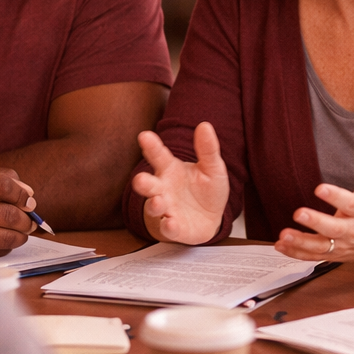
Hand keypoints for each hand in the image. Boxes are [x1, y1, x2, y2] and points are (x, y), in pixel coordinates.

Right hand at [0, 167, 36, 252]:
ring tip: (22, 233)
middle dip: (27, 220)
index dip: (23, 195)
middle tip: (31, 222)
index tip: (29, 202)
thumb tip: (28, 195)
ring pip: (3, 237)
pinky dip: (4, 248)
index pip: (4, 187)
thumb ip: (1, 178)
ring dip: (20, 236)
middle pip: (8, 215)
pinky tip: (4, 242)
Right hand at [133, 123, 228, 243]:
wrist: (213, 218)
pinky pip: (167, 228)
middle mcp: (163, 189)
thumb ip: (207, 149)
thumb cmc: (207, 190)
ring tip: (158, 201)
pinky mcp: (174, 228)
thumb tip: (205, 125)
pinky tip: (171, 223)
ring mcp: (166, 209)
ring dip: (154, 205)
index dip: (151, 146)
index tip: (144, 136)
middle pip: (148, 184)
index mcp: (171, 170)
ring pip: (153, 207)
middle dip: (142, 182)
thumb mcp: (213, 168)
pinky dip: (168, 226)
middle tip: (140, 179)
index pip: (159, 156)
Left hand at [276, 138, 353, 263]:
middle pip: (333, 228)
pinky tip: (280, 245)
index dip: (335, 196)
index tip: (320, 188)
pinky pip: (313, 256)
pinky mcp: (333, 254)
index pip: (349, 203)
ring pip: (321, 247)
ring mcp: (342, 244)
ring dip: (301, 242)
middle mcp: (352, 230)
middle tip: (299, 213)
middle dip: (316, 222)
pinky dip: (296, 253)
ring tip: (284, 235)